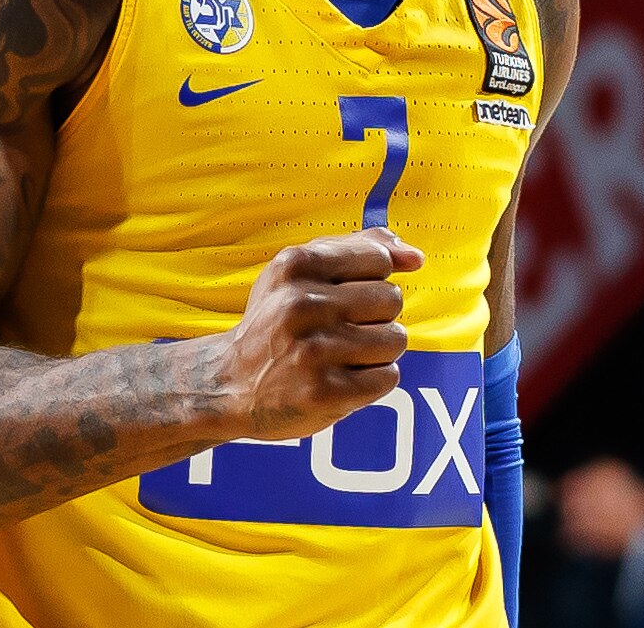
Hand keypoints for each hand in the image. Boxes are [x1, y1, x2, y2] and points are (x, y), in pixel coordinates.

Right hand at [213, 227, 424, 440]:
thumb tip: (416, 257)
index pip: (379, 260)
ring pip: (395, 339)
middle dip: (377, 316)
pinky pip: (389, 376)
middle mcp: (302, 305)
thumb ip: (358, 249)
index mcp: (296, 266)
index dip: (372, 280)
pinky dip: (374, 379)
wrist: (227, 382)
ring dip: (378, 350)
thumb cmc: (275, 320)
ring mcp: (314, 352)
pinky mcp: (325, 394)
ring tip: (343, 355)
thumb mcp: (299, 271)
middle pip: (392, 300)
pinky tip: (343, 378)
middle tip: (341, 329)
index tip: (347, 296)